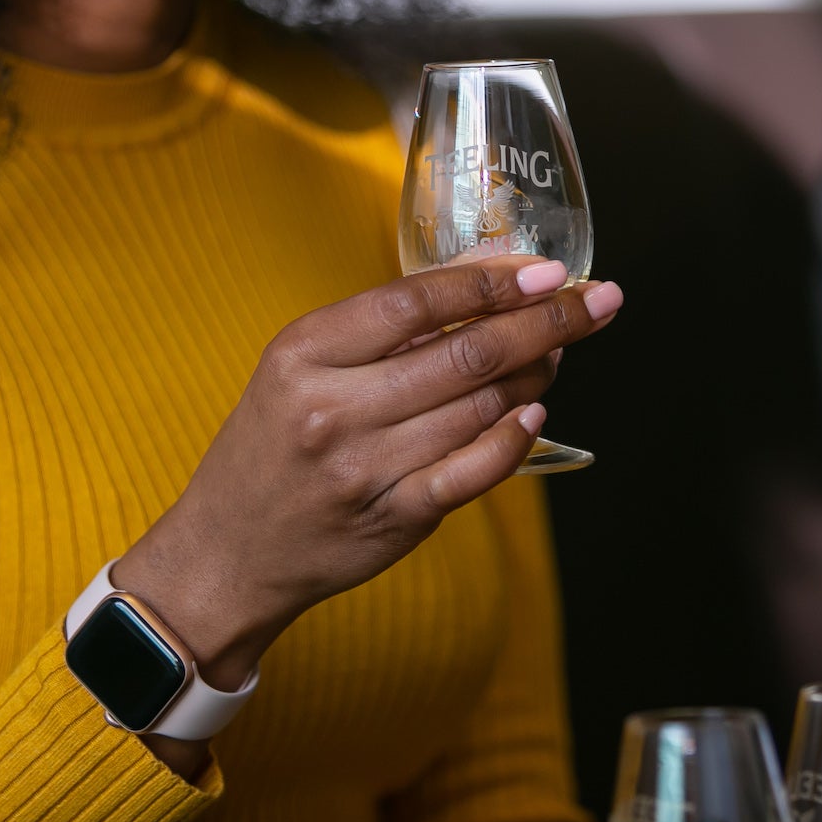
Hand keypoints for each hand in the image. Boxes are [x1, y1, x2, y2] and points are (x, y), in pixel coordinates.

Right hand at [111, 256, 621, 688]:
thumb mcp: (298, 367)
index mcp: (304, 353)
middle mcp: (333, 409)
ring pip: (481, 408)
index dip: (489, 281)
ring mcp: (367, 469)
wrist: (226, 552)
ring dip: (536, 375)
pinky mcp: (395, 519)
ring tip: (557, 351)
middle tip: (596, 301)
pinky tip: (533, 414)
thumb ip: (380, 328)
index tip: (544, 269)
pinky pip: (475, 473)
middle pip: (465, 353)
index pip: (414, 302)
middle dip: (546, 321)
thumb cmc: (271, 445)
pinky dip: (513, 439)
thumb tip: (485, 276)